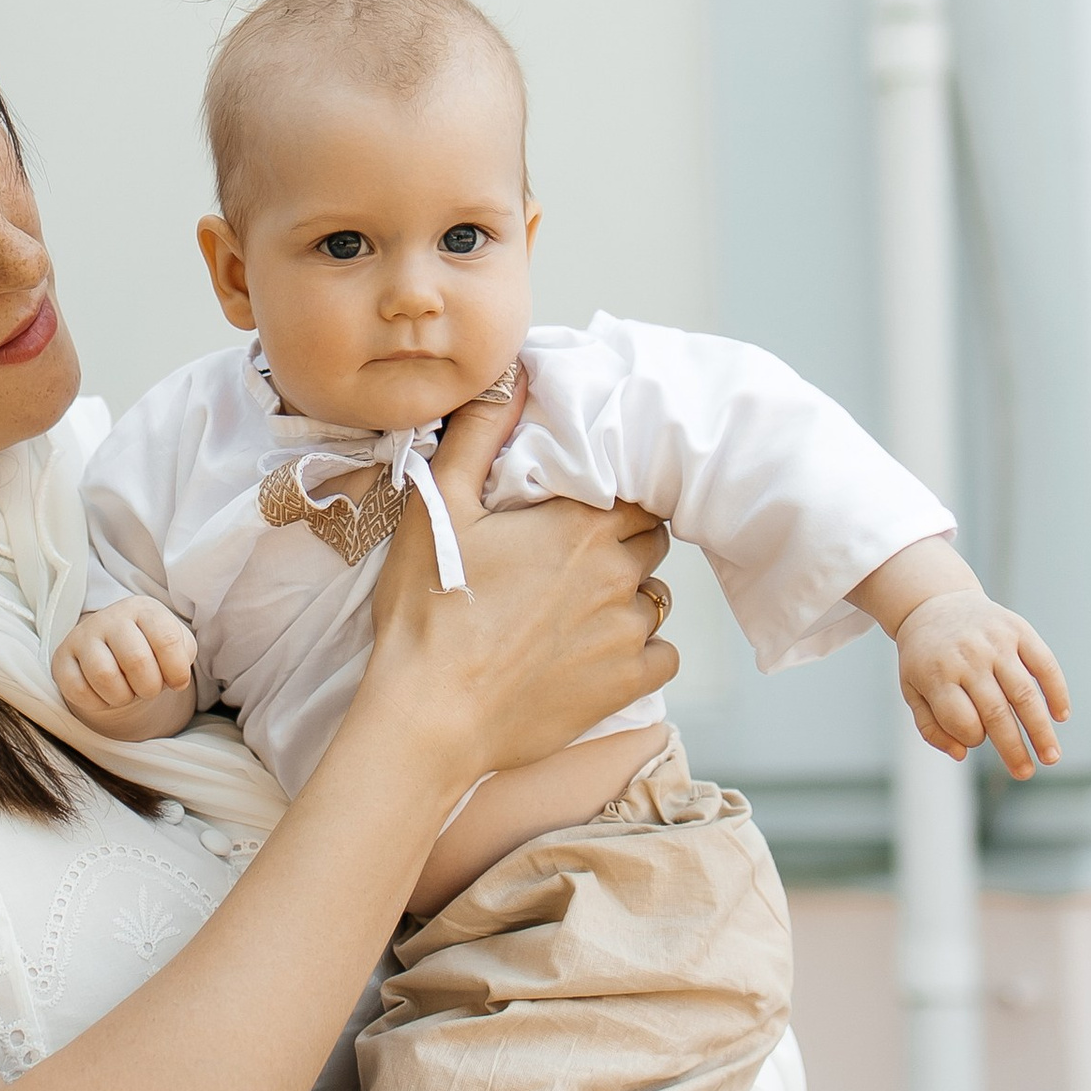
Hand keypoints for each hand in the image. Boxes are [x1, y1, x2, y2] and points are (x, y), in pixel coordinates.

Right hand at [51, 595, 197, 731]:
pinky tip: (104, 695)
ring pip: (104, 676)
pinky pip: (78, 690)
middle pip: (137, 661)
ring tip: (127, 692)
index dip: (177, 671)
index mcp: (144, 609)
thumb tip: (177, 678)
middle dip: (150, 688)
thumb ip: (183, 655)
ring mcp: (82, 636)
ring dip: (123, 697)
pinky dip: (97, 703)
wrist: (111, 648)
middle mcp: (111, 617)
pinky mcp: (62, 658)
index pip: (167, 639)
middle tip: (148, 688)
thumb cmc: (149, 648)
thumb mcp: (175, 644)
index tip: (177, 682)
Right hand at [351, 379, 677, 791]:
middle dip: (624, 540)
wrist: (429, 715)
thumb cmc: (428, 610)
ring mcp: (626, 632)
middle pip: (651, 539)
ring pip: (657, 597)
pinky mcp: (625, 684)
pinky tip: (598, 652)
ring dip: (630, 595)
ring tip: (582, 607)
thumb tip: (514, 375)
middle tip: (577, 556)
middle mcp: (617, 573)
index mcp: (580, 524)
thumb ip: (480, 434)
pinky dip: (641, 651)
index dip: (612, 495)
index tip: (583, 508)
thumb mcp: (439, 506)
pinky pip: (662, 655)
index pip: (633, 490)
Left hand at [894, 588, 1066, 776]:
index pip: (962, 720)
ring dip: (1041, 730)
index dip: (973, 738)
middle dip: (1014, 749)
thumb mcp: (912, 690)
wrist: (935, 603)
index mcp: (937, 674)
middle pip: (996, 713)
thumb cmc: (925, 658)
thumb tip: (961, 753)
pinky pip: (1044, 664)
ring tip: (1051, 757)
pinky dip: (1056, 691)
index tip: (977, 739)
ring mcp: (995, 642)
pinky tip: (1061, 716)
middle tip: (1026, 774)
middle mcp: (968, 657)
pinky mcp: (1018, 629)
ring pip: (1024, 694)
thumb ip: (931, 727)